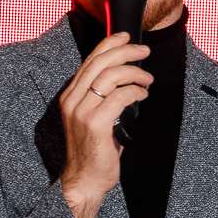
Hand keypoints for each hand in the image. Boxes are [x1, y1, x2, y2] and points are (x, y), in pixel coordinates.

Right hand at [57, 32, 150, 217]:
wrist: (84, 180)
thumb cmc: (93, 151)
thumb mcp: (93, 118)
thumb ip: (102, 98)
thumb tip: (125, 77)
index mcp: (70, 96)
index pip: (89, 61)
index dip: (109, 44)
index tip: (126, 36)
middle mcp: (72, 101)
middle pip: (100, 63)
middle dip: (125, 52)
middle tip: (144, 52)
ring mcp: (82, 112)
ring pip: (110, 77)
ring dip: (134, 73)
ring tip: (147, 78)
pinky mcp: (95, 124)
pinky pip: (119, 97)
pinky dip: (135, 92)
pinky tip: (142, 94)